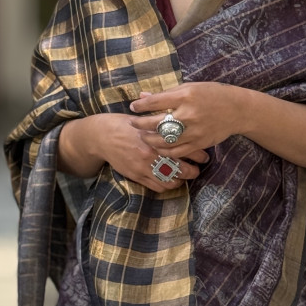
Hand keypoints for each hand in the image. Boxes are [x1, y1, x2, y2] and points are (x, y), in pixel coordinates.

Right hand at [57, 112, 209, 192]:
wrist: (101, 136)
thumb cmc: (124, 124)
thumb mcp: (144, 118)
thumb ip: (162, 121)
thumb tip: (182, 118)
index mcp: (156, 137)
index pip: (184, 147)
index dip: (197, 153)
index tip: (204, 154)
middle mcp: (152, 153)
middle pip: (181, 167)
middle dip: (193, 170)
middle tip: (199, 167)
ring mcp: (144, 167)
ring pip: (170, 180)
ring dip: (182, 180)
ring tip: (187, 176)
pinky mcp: (137, 176)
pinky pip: (158, 187)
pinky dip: (168, 186)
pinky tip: (172, 181)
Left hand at [129, 83, 246, 157]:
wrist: (237, 110)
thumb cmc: (211, 94)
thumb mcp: (189, 88)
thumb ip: (166, 94)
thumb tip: (143, 96)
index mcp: (185, 96)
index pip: (155, 102)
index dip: (140, 106)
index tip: (133, 107)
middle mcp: (189, 114)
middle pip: (156, 123)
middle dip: (140, 124)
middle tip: (133, 123)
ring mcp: (194, 131)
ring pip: (164, 140)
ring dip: (149, 139)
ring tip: (142, 136)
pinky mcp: (199, 143)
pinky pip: (176, 152)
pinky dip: (164, 151)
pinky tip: (158, 146)